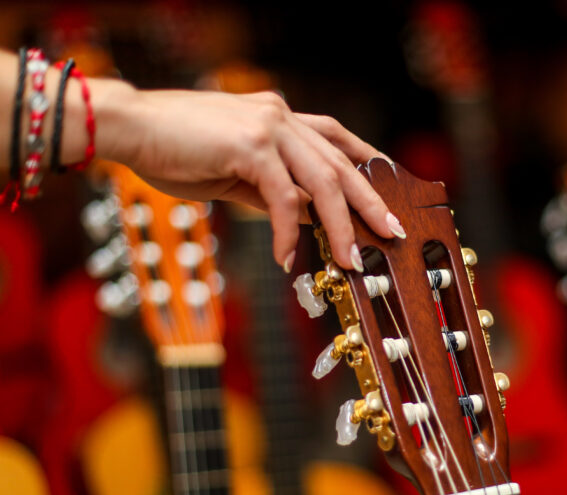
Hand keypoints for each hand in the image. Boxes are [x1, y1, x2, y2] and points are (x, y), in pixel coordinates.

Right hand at [90, 83, 404, 270]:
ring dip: (339, 226)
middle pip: (341, 164)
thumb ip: (274, 191)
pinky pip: (282, 197)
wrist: (130, 129)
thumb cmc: (176, 151)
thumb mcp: (237, 174)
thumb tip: (307, 218)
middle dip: (370, 202)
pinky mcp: (250, 145)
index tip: (387, 194)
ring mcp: (268, 126)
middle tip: (390, 232)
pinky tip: (284, 259)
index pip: (337, 140)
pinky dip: (286, 232)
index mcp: (280, 117)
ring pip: (322, 182)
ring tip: (348, 260)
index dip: (367, 165)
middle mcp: (281, 116)